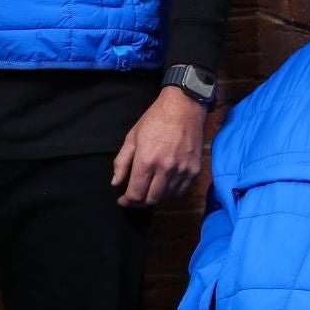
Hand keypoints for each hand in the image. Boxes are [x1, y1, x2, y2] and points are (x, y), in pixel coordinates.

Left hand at [111, 87, 207, 206]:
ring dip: (155, 195)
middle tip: (134, 196)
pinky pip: (181, 191)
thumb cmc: (156, 119)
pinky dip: (170, 192)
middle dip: (139, 201)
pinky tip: (164, 183)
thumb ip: (121, 162)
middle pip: (151, 200)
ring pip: (166, 197)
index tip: (123, 200)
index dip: (127, 201)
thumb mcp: (132, 137)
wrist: (184, 107)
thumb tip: (115, 183)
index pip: (136, 194)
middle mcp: (165, 168)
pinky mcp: (194, 170)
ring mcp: (182, 170)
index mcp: (147, 160)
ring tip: (149, 187)